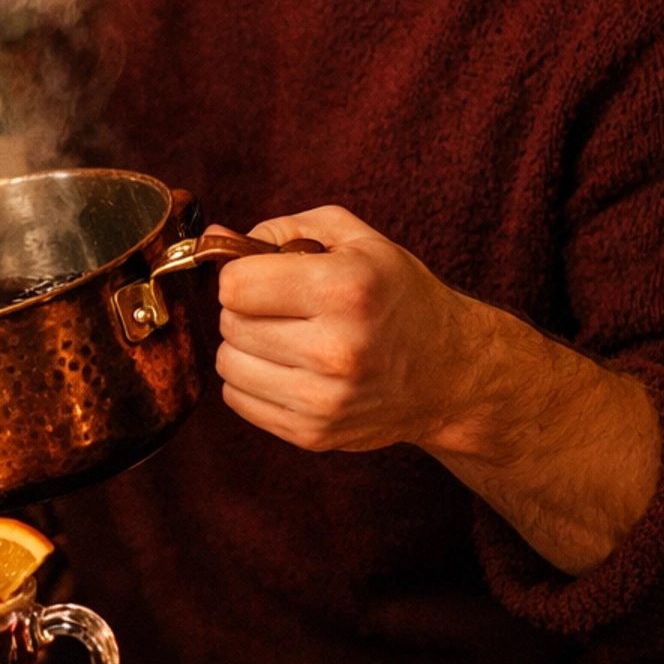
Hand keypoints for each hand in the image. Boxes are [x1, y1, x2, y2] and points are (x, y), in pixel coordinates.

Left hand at [212, 204, 469, 454]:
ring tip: (285, 336)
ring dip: (245, 346)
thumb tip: (213, 238)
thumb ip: (282, 229)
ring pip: (228, 364)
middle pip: (231, 323)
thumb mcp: (355, 240)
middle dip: (246, 309)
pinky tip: (289, 367)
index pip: (235, 285)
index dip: (242, 274)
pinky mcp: (315, 434)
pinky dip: (252, 380)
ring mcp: (325, 399)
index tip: (265, 276)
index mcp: (346, 290)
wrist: (450, 372)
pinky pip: (238, 400)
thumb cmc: (397, 295)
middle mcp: (337, 349)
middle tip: (283, 307)